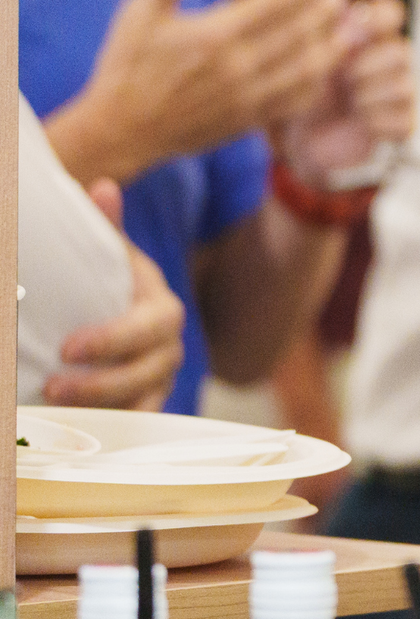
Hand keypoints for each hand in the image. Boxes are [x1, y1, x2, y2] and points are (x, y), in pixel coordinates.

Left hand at [45, 180, 184, 409]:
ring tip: (55, 406)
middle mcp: (168, 346)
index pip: (152, 326)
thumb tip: (102, 188)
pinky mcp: (144, 403)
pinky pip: (136, 422)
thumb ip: (106, 227)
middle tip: (53, 384)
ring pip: (146, 401)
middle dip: (103, 382)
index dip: (114, 340)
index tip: (69, 347)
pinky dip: (111, 428)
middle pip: (151, 370)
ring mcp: (159, 379)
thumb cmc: (110, 282)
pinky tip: (74, 430)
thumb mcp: (109, 255)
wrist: (125, 315)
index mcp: (161, 308)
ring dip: (102, 408)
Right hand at [47, 0, 347, 182]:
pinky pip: (295, 102)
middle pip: (297, 35)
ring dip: (330, 48)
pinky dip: (317, 84)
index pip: (272, 5)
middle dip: (324, 15)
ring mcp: (246, 96)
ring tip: (348, 31)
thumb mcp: (141, 13)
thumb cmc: (128, 66)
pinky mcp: (248, 120)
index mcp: (214, 34)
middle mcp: (236, 66)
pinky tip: (327, 71)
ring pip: (304, 69)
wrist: (121, 130)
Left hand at [281, 0, 414, 181]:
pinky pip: (403, 120)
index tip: (356, 29)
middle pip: (402, 52)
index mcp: (369, 36)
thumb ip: (322, 31)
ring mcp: (403, 92)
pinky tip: (359, 122)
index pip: (390, 12)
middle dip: (367, 67)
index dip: (379, 17)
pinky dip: (375, 123)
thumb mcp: (304, 59)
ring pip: (404, 87)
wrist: (301, 138)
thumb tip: (342, 3)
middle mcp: (392, 60)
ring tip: (349, 102)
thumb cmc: (303, 91)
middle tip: (343, 79)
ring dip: (368, 96)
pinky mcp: (405, 124)